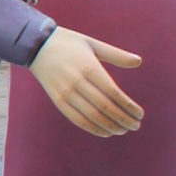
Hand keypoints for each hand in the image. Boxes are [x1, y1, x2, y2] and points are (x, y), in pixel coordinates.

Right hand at [28, 27, 144, 137]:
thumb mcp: (93, 43)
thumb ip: (116, 54)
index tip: (140, 114)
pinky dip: (93, 128)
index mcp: (88, 66)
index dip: (128, 106)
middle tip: (136, 126)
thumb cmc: (69, 43)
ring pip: (92, 116)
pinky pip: (77, 119)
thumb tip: (139, 61)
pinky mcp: (57, 100)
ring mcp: (65, 92)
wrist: (36, 45)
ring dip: (110, 126)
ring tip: (123, 130)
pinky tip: (105, 132)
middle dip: (123, 119)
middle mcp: (77, 81)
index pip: (113, 93)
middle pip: (105, 107)